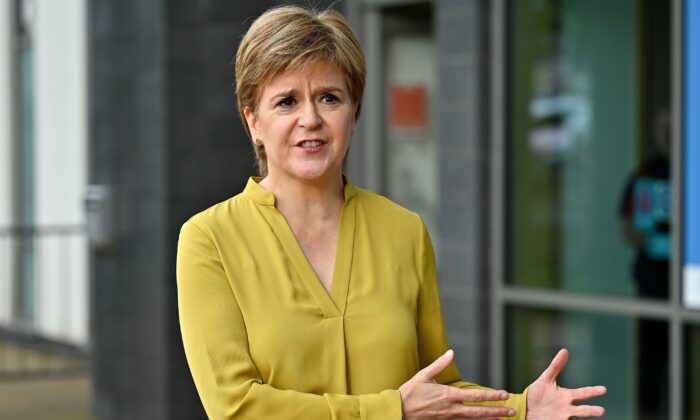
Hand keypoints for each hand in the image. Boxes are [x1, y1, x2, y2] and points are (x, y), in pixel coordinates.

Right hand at [399, 349, 516, 418]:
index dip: (491, 395)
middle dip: (496, 411)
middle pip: (479, 411)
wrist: (399, 411)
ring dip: (489, 419)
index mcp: (448, 395)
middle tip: (511, 411)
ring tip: (503, 419)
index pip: (475, 396)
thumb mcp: (423, 375)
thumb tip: (451, 352)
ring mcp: (449, 417)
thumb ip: (439, 364)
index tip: (504, 395)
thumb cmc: (410, 392)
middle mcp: (451, 408)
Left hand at [526, 349, 606, 418]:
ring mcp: (562, 417)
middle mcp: (567, 408)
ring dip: (584, 416)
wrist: (525, 409)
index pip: (583, 393)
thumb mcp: (545, 379)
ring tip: (594, 415)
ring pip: (575, 416)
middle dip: (592, 410)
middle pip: (583, 410)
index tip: (604, 389)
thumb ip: (555, 366)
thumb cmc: (537, 394)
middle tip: (602, 411)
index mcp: (567, 396)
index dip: (593, 391)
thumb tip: (565, 350)